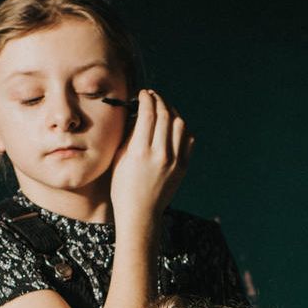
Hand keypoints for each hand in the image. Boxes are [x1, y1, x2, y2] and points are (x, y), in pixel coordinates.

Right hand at [108, 89, 191, 227]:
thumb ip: (130, 135)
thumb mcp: (119, 159)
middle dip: (159, 100)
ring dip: (172, 111)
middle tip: (154, 96)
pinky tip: (174, 125)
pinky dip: (182, 127)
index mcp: (140, 152)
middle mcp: (160, 154)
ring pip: (180, 124)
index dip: (147, 99)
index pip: (148, 114)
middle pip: (165, 115)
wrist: (141, 214)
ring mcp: (175, 160)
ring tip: (164, 108)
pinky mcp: (183, 166)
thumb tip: (138, 114)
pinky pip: (188, 138)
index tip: (144, 93)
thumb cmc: (123, 187)